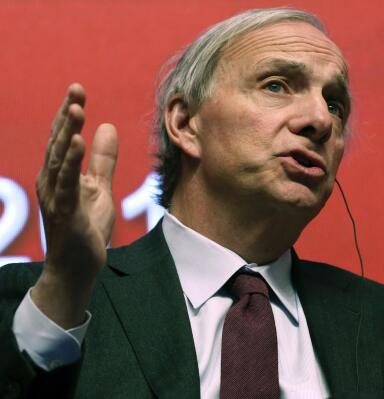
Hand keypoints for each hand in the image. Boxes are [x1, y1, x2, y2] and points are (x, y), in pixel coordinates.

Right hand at [31, 83, 117, 327]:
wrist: (78, 269)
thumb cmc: (86, 229)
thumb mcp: (100, 188)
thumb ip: (103, 160)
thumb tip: (108, 126)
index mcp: (59, 175)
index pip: (63, 138)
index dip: (70, 113)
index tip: (78, 90)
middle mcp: (51, 182)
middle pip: (58, 142)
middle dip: (67, 115)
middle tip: (76, 89)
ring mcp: (55, 198)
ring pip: (59, 159)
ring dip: (66, 132)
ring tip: (76, 109)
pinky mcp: (65, 213)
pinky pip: (67, 184)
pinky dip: (70, 162)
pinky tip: (76, 143)